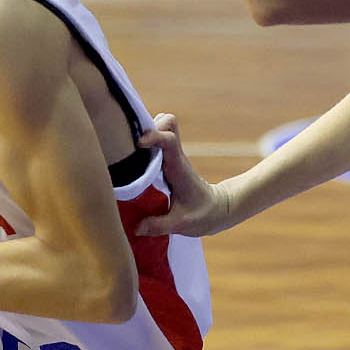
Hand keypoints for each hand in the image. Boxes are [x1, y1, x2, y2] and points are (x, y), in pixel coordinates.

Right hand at [133, 113, 238, 237]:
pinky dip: (146, 138)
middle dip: (148, 124)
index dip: (154, 135)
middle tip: (131, 141)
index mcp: (178, 167)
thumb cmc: (203, 214)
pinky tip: (133, 155)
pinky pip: (157, 138)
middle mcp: (175, 156)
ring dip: (147, 129)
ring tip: (130, 146)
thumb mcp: (182, 224)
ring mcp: (172, 156)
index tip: (139, 143)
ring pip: (161, 126)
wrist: (219, 209)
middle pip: (166, 122)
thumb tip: (136, 227)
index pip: (170, 140)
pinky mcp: (168, 160)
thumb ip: (158, 226)